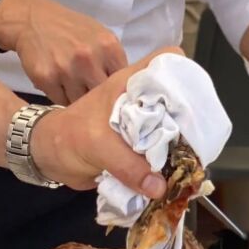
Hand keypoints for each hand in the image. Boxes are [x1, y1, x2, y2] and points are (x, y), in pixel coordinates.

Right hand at [0, 0, 126, 104]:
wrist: (33, 20)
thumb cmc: (72, 29)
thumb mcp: (100, 37)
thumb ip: (114, 61)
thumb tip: (124, 91)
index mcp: (108, 47)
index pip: (122, 82)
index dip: (116, 91)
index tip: (110, 93)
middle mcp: (88, 58)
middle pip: (101, 96)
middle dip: (97, 98)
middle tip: (90, 93)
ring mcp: (66, 69)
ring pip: (80, 102)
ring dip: (78, 100)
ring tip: (74, 87)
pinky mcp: (46, 78)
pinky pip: (60, 101)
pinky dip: (61, 98)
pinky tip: (60, 85)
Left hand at [30, 47, 184, 196]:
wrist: (50, 157)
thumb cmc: (67, 137)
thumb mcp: (96, 146)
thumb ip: (128, 165)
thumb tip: (161, 187)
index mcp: (131, 84)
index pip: (167, 61)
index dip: (186, 75)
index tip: (196, 102)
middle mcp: (142, 99)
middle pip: (179, 100)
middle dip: (191, 120)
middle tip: (199, 142)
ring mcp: (143, 122)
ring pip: (174, 128)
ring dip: (182, 146)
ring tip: (191, 162)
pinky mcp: (142, 145)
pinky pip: (162, 152)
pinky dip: (170, 163)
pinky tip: (177, 174)